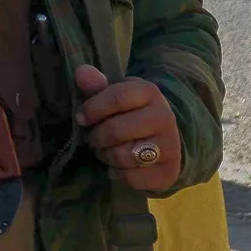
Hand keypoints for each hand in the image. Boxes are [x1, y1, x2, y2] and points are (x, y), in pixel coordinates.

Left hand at [74, 64, 182, 192]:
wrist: (164, 139)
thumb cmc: (131, 113)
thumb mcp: (116, 95)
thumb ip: (96, 85)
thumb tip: (81, 72)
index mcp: (150, 92)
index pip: (117, 97)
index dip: (93, 109)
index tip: (81, 118)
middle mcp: (164, 117)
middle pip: (116, 131)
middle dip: (96, 138)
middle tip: (93, 139)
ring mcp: (169, 146)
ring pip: (122, 156)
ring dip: (106, 156)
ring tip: (105, 152)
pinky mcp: (168, 171)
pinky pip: (132, 178)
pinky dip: (117, 174)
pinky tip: (117, 167)